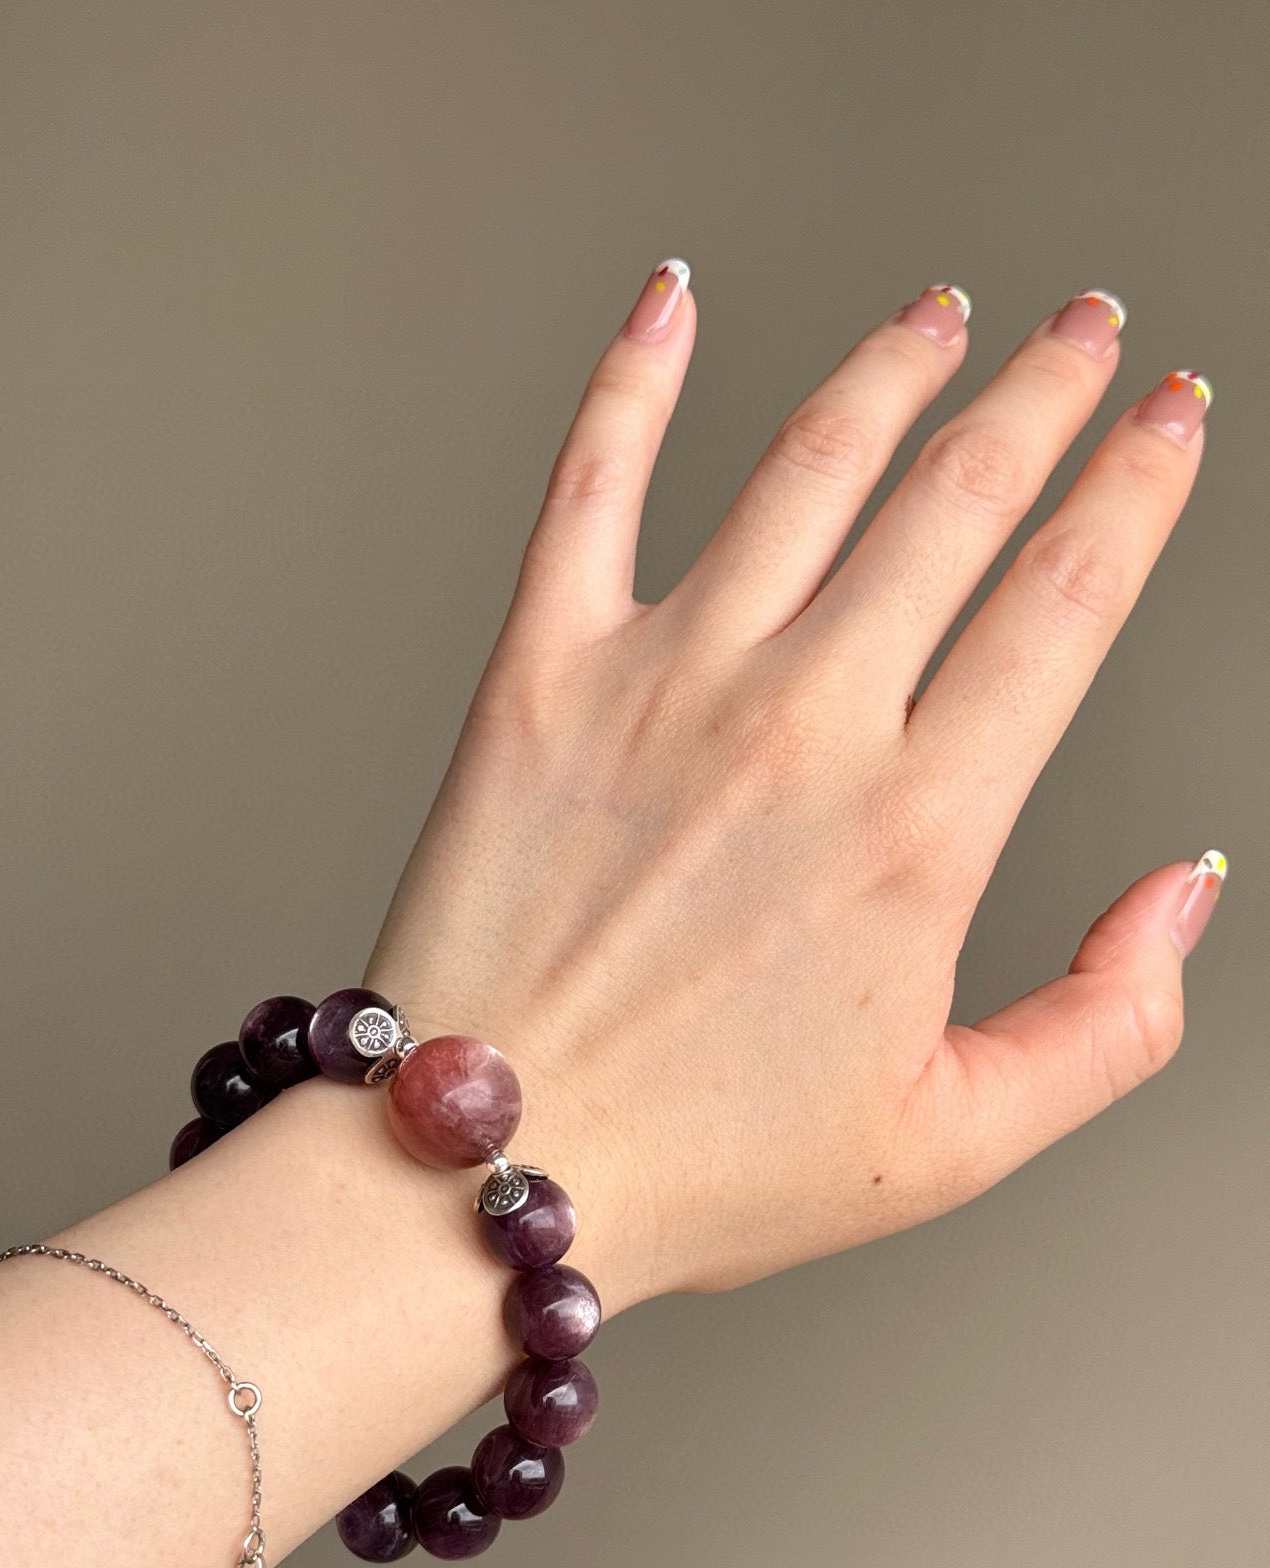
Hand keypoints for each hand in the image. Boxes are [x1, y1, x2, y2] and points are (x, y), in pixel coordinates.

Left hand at [366, 264, 1223, 1303]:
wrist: (488, 1164)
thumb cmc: (707, 1166)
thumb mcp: (952, 1142)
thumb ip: (1106, 1025)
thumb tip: (1185, 892)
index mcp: (919, 830)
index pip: (1067, 602)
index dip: (1138, 489)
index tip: (1173, 419)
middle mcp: (804, 724)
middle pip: (960, 499)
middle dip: (1044, 390)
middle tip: (1087, 328)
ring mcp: (664, 681)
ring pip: (810, 464)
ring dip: (894, 365)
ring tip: (943, 313)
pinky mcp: (539, 675)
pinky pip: (592, 481)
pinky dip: (634, 375)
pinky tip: (672, 295)